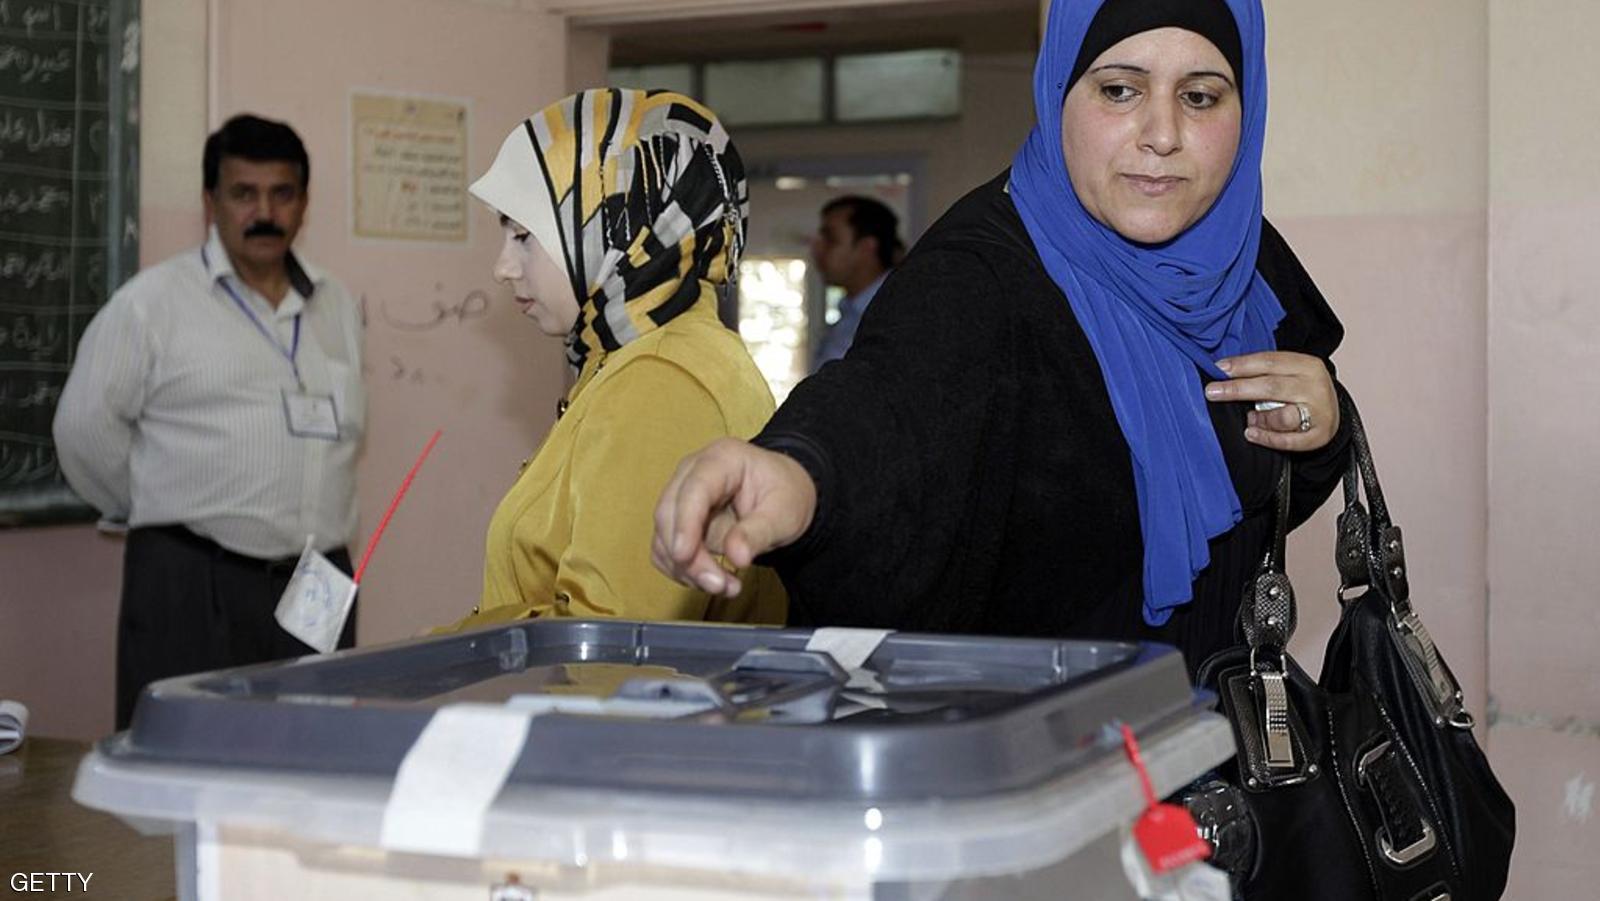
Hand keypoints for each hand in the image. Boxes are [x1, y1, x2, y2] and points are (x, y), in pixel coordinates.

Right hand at [652, 438, 817, 596]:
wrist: (786, 495)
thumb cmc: (786, 494)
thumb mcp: (784, 513)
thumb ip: (758, 533)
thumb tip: (737, 557)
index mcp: (722, 459)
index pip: (693, 489)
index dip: (685, 523)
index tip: (684, 556)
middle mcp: (693, 472)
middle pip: (670, 514)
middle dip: (688, 557)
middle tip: (719, 585)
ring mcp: (681, 495)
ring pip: (664, 536)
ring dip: (686, 569)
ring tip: (726, 587)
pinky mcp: (678, 520)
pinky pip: (665, 549)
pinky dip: (682, 571)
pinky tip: (712, 580)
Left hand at [1204, 351, 1339, 450]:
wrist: (1332, 413)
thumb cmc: (1301, 390)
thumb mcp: (1289, 373)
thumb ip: (1263, 372)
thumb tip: (1223, 371)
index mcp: (1308, 365)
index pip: (1270, 362)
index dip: (1242, 365)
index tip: (1218, 368)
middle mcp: (1316, 387)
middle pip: (1272, 387)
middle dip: (1238, 389)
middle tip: (1212, 392)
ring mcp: (1320, 413)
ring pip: (1282, 416)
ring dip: (1259, 418)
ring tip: (1248, 419)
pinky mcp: (1319, 436)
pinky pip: (1288, 440)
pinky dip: (1267, 438)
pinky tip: (1251, 434)